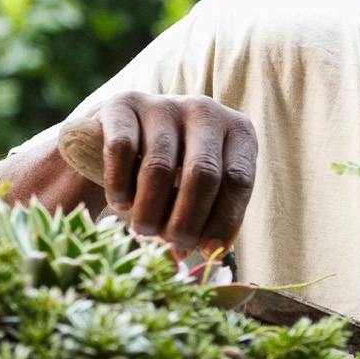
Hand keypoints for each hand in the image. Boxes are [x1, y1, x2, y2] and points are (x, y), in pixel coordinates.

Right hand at [65, 92, 257, 256]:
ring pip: (160, 168)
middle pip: (202, 174)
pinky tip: (121, 204)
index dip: (225, 221)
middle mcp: (205, 110)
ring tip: (145, 232)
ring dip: (151, 211)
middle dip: (187, 221)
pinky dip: (120, 185)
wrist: (122, 135)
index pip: (238, 179)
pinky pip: (122, 150)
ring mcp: (163, 103)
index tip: (209, 250)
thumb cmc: (175, 174)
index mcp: (238, 131)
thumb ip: (211, 217)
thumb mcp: (202, 190)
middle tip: (174, 246)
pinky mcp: (124, 104)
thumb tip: (213, 254)